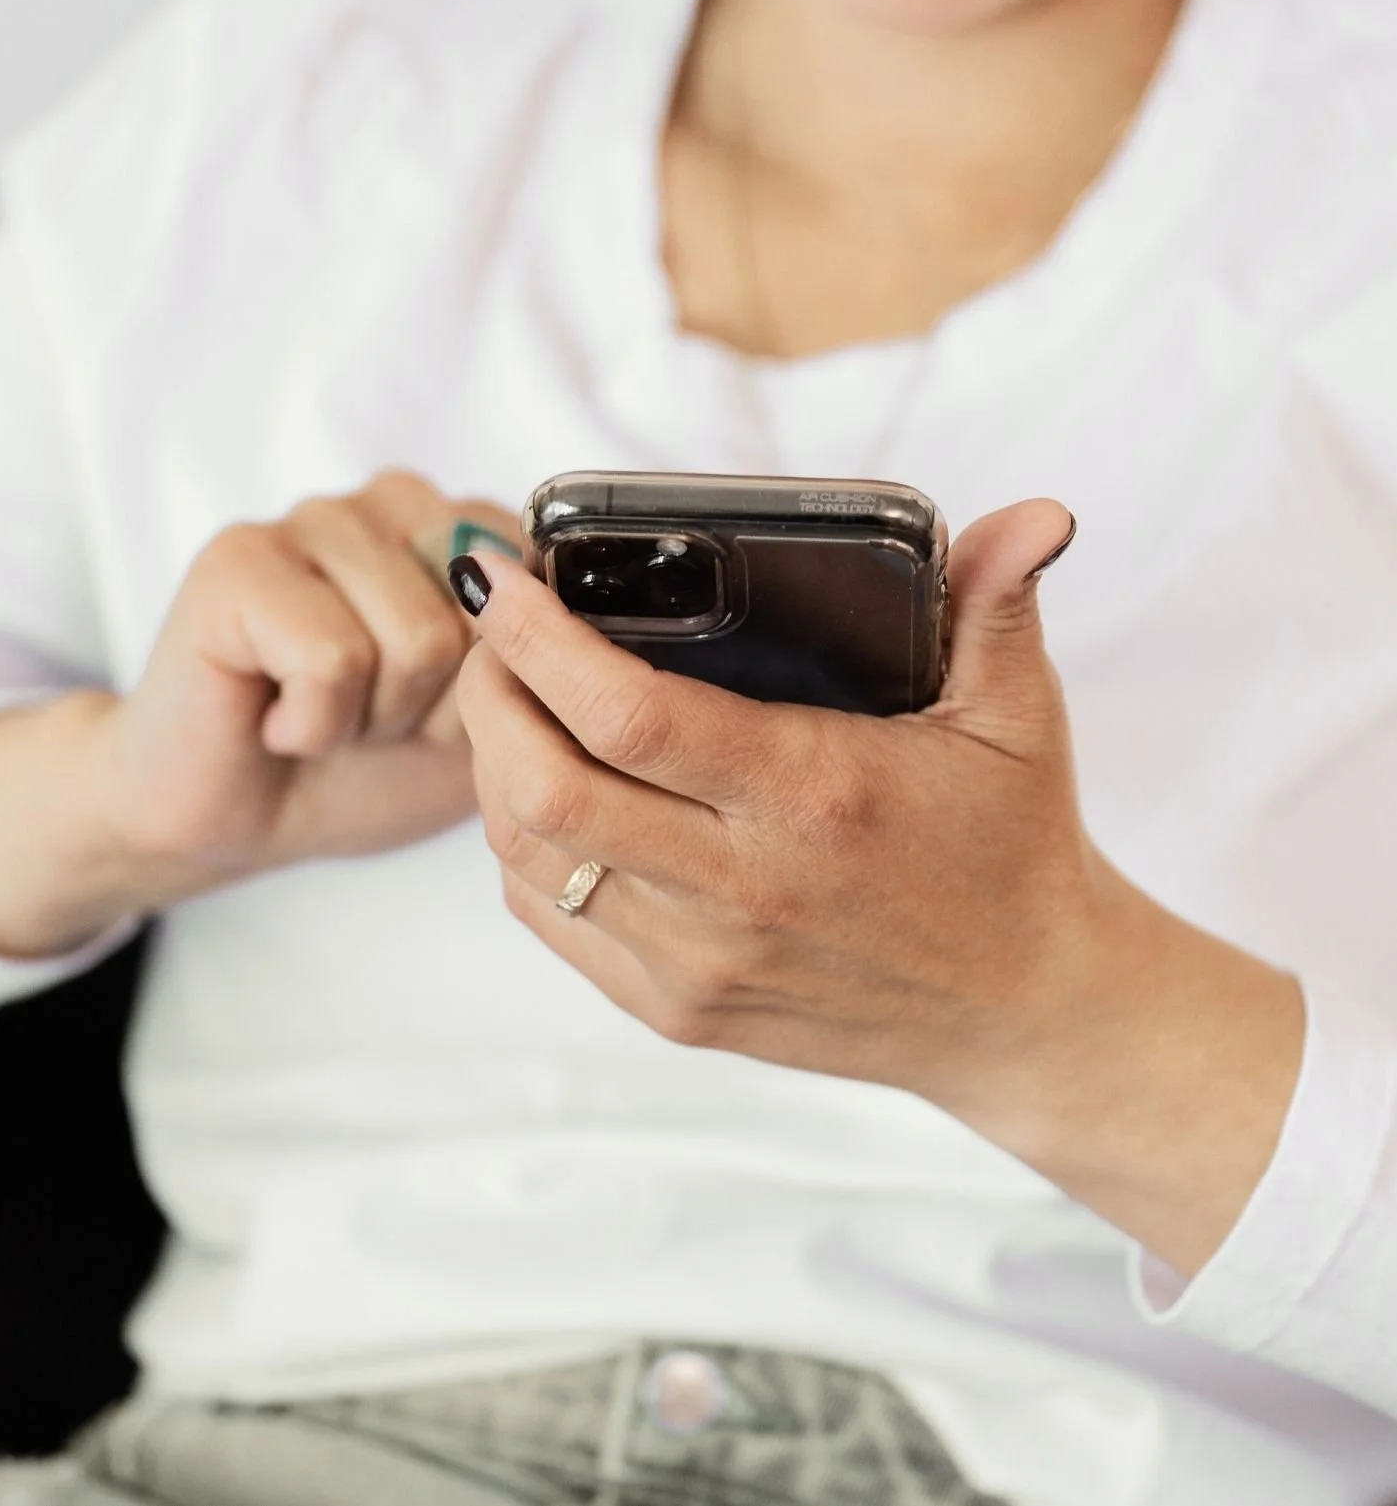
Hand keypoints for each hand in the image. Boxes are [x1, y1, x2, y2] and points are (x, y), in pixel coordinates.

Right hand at [0, 471, 515, 954]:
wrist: (238, 822)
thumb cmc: (367, 767)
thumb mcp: (491, 724)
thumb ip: (540, 660)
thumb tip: (549, 608)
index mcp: (467, 526)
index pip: (546, 594)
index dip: (500, 687)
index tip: (439, 708)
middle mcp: (395, 501)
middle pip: (487, 620)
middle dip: (440, 706)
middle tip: (372, 716)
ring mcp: (314, 517)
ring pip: (417, 640)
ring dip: (374, 718)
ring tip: (325, 715)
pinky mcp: (238, 558)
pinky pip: (333, 658)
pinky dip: (314, 725)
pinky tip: (277, 720)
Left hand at [454, 502, 1304, 1275]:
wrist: (1023, 1013)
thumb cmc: (1012, 849)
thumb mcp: (1019, 717)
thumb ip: (999, 603)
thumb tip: (1037, 511)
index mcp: (813, 795)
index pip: (627, 714)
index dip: (537, 640)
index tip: (501, 578)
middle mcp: (743, 887)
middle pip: (543, 789)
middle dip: (487, 695)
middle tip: (494, 636)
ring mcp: (701, 962)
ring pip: (529, 858)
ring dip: (491, 767)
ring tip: (509, 702)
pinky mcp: (679, 1011)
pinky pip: (551, 923)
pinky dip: (521, 850)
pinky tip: (542, 796)